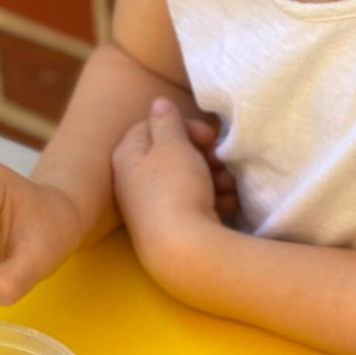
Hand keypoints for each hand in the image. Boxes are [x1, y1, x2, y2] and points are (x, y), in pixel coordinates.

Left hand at [113, 97, 236, 235]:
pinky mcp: (171, 228)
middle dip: (203, 154)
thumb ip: (167, 121)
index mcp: (127, 156)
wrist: (182, 250)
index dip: (184, 126)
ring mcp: (152, 208)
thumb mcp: (172, 145)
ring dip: (213, 177)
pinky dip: (211, 200)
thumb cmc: (175, 189)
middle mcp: (134, 182)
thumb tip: (157, 104)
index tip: (208, 135)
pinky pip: (192, 204)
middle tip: (220, 159)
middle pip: (172, 155)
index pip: (153, 126)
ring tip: (228, 184)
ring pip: (187, 180)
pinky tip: (227, 204)